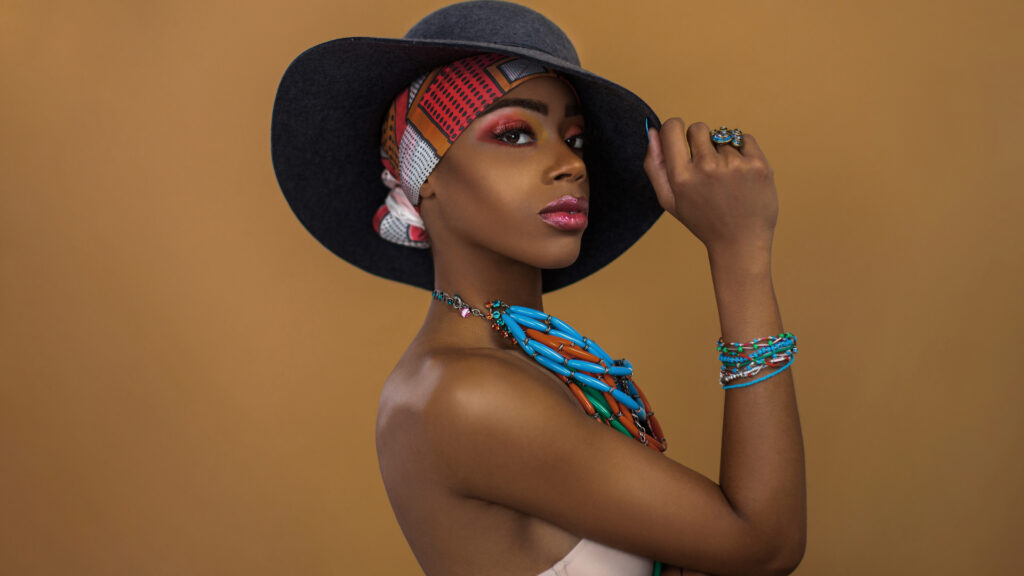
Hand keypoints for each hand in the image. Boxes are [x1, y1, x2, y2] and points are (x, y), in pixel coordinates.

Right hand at [644, 119, 777, 255]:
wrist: (740, 243)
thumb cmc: (703, 221)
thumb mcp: (669, 200)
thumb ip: (654, 165)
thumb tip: (651, 130)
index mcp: (681, 177)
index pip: (672, 128)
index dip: (675, 129)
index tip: (681, 138)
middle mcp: (707, 167)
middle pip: (698, 128)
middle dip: (700, 141)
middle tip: (707, 167)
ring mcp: (734, 165)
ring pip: (723, 136)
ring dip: (724, 152)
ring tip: (727, 179)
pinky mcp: (758, 164)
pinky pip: (745, 138)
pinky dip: (743, 151)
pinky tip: (741, 174)